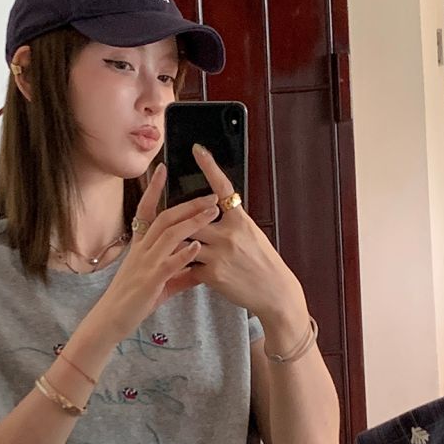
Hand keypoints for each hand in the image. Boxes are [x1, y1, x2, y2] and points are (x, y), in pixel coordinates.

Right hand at [91, 164, 217, 342]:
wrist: (112, 320)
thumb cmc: (134, 301)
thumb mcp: (159, 283)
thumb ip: (180, 273)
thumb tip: (200, 269)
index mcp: (141, 246)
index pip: (146, 210)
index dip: (153, 189)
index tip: (162, 168)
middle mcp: (142, 250)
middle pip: (165, 218)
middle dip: (189, 204)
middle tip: (211, 195)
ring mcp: (145, 263)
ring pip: (169, 235)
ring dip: (192, 222)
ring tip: (212, 213)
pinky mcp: (149, 281)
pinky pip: (168, 264)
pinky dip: (183, 254)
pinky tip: (197, 247)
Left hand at [185, 145, 303, 325]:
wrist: (274, 292)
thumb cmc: (262, 262)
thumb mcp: (252, 235)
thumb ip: (232, 222)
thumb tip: (215, 208)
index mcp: (241, 220)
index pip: (223, 188)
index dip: (210, 167)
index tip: (197, 150)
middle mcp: (230, 233)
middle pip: (194, 217)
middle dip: (181, 218)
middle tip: (168, 215)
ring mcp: (221, 253)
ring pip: (187, 240)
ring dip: (180, 243)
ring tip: (172, 246)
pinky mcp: (213, 274)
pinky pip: (190, 265)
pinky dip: (187, 266)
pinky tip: (188, 271)